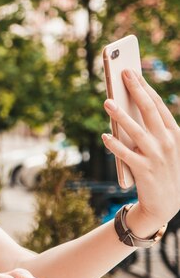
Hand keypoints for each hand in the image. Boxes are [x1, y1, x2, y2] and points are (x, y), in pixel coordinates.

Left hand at [102, 70, 179, 232]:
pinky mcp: (144, 170)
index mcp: (175, 133)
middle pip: (148, 111)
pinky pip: (125, 154)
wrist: (165, 204)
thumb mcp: (164, 147)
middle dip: (135, 90)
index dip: (144, 87)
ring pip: (135, 130)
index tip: (131, 73)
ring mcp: (156, 156)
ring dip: (120, 115)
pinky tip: (105, 136)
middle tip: (122, 74)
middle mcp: (168, 142)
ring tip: (107, 102)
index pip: (157, 105)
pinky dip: (114, 144)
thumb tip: (127, 107)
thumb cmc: (161, 169)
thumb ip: (150, 129)